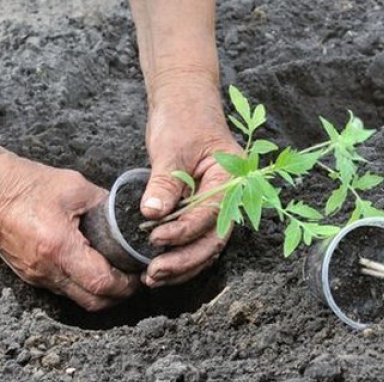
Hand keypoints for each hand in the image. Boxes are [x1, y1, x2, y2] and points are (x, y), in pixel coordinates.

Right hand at [0, 149, 138, 309]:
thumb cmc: (26, 183)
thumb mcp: (75, 187)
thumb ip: (106, 205)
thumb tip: (129, 218)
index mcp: (59, 247)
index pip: (102, 284)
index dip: (126, 284)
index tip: (139, 273)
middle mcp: (46, 269)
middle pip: (93, 302)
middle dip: (118, 295)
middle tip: (133, 278)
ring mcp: (36, 276)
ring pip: (78, 299)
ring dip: (101, 292)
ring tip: (117, 272)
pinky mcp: (29, 275)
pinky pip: (63, 289)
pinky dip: (82, 285)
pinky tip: (92, 267)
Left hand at [139, 80, 241, 286]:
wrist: (184, 101)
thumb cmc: (183, 117)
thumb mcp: (171, 147)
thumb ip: (164, 183)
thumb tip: (152, 213)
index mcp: (231, 177)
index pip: (211, 214)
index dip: (184, 231)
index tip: (155, 239)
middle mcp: (230, 196)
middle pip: (213, 239)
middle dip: (184, 260)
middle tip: (154, 273)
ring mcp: (217, 205)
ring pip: (206, 246)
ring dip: (181, 266)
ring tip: (152, 278)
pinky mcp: (202, 210)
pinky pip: (196, 240)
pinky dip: (179, 255)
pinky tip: (159, 268)